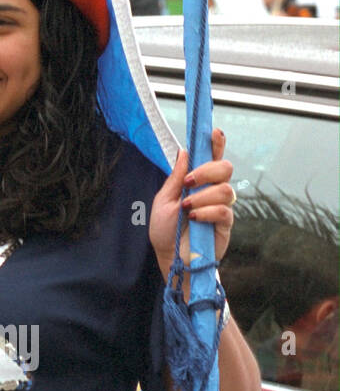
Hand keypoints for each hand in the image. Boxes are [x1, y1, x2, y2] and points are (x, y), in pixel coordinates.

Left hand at [150, 128, 234, 283]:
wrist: (170, 258)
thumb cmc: (165, 230)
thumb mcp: (164, 200)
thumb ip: (176, 177)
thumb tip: (185, 151)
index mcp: (197, 183)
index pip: (211, 158)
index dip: (216, 144)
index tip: (214, 132)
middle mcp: (212, 192)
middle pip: (225, 168)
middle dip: (208, 171)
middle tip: (189, 182)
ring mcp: (221, 208)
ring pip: (226, 189)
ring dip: (203, 196)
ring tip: (186, 208)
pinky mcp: (225, 225)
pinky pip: (224, 211)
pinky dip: (207, 212)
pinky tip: (194, 217)